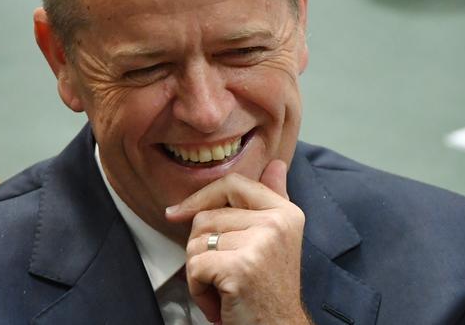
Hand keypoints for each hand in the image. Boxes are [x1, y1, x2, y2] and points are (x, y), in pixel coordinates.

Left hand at [165, 160, 310, 324]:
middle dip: (203, 249)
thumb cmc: (269, 290)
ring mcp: (260, 243)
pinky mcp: (241, 267)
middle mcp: (277, 223)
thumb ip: (274, 198)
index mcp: (285, 211)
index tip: (179, 212)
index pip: (232, 183)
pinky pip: (195, 266)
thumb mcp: (277, 239)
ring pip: (196, 242)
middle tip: (225, 273)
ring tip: (225, 286)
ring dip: (200, 271)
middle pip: (206, 216)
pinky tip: (221, 300)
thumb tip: (276, 165)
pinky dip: (198, 289)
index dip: (200, 197)